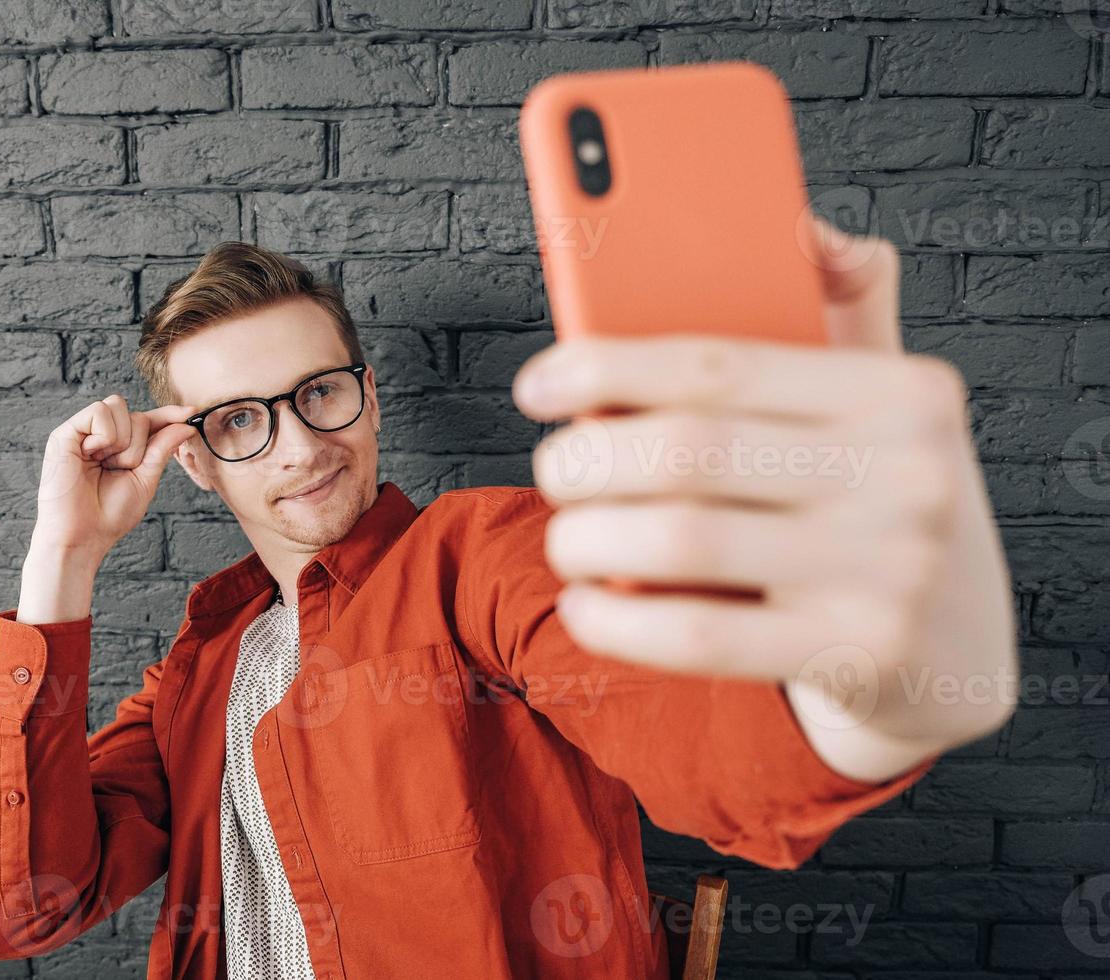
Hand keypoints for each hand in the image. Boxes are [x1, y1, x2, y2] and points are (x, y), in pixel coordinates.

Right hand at [30, 395, 198, 562]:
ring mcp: (82, 433)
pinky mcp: (65, 433)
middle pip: (138, 414)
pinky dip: (105, 434)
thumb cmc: (110, 513)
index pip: (148, 421)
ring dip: (122, 441)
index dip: (168, 415)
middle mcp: (101, 437)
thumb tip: (186, 423)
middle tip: (120, 469)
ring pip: (118, 406)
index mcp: (119, 448)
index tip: (192, 412)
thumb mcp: (145, 478)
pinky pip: (99, 411)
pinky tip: (92, 455)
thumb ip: (163, 448)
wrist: (83, 535)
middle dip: (138, 445)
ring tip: (105, 464)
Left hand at [511, 216, 1017, 781]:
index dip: (607, 368)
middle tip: (554, 469)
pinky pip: (697, 637)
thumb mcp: (889, 405)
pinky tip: (585, 604)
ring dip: (586, 538)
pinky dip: (615, 621)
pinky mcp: (858, 657)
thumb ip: (848, 310)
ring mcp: (888, 573)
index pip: (719, 364)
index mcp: (903, 393)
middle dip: (585, 461)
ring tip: (566, 535)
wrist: (958, 652)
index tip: (538, 385)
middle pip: (688, 451)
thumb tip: (806, 225)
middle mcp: (908, 476)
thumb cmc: (883, 505)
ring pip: (681, 540)